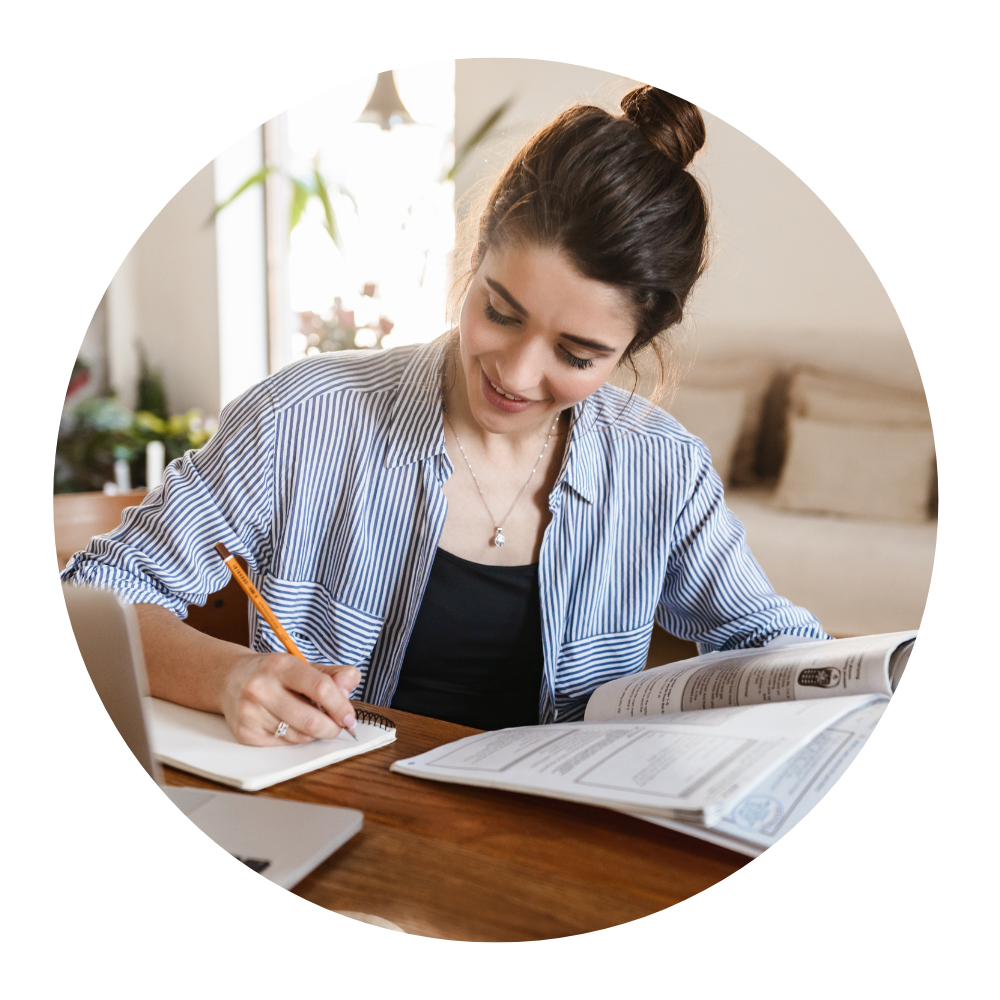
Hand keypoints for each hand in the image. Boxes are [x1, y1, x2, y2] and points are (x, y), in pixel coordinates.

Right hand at [221, 651, 360, 745]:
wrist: (230, 679)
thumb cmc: (274, 674)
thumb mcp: (303, 665)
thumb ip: (333, 674)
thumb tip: (349, 686)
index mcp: (280, 665)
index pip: (320, 687)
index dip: (340, 706)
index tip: (349, 717)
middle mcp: (261, 688)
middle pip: (310, 720)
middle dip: (331, 728)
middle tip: (338, 726)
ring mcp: (250, 712)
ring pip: (299, 736)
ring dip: (313, 733)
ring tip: (310, 718)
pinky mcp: (245, 733)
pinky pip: (284, 744)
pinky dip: (295, 738)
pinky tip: (290, 724)